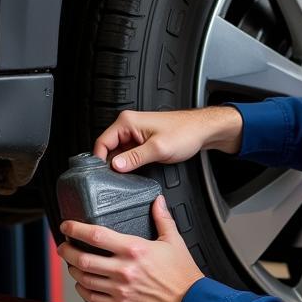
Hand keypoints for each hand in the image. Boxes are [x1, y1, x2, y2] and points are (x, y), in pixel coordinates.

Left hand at [57, 196, 203, 301]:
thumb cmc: (182, 274)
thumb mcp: (174, 241)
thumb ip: (162, 219)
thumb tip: (158, 201)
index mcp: (134, 249)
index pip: (96, 235)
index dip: (75, 229)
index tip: (67, 226)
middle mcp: (123, 269)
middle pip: (83, 258)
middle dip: (67, 251)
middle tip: (64, 245)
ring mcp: (120, 289)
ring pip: (84, 279)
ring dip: (73, 270)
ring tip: (71, 264)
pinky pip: (93, 298)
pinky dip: (83, 290)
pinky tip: (83, 284)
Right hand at [93, 106, 242, 172]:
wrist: (201, 131)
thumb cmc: (185, 133)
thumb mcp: (158, 149)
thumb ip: (135, 158)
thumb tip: (115, 166)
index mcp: (127, 122)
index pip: (102, 142)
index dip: (99, 160)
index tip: (101, 176)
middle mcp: (128, 125)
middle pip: (108, 148)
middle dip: (110, 164)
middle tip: (114, 180)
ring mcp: (135, 133)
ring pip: (118, 153)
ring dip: (121, 165)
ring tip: (127, 176)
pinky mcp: (142, 141)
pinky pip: (128, 154)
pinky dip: (129, 164)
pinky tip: (134, 172)